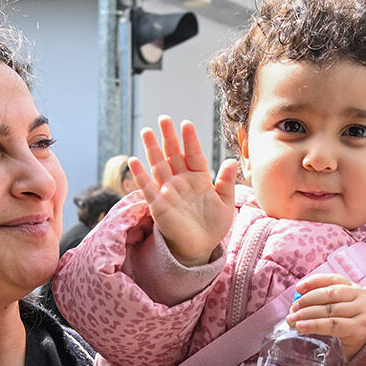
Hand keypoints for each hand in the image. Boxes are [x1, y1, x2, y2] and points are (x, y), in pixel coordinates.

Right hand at [131, 117, 238, 266]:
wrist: (200, 247)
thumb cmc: (213, 225)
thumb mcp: (225, 203)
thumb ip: (226, 182)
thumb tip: (231, 160)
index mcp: (199, 178)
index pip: (194, 154)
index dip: (190, 140)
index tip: (186, 124)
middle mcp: (182, 181)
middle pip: (174, 155)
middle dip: (169, 137)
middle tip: (163, 118)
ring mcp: (169, 191)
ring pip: (159, 166)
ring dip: (152, 149)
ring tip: (146, 131)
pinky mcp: (158, 204)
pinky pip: (148, 187)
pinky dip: (141, 175)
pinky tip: (134, 160)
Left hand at [288, 271, 365, 362]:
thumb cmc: (348, 325)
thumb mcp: (340, 309)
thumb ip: (324, 303)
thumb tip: (296, 305)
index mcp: (354, 288)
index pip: (332, 279)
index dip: (314, 281)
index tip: (298, 288)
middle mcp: (360, 297)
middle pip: (329, 294)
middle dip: (307, 301)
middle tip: (293, 309)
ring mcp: (361, 312)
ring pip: (329, 310)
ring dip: (307, 314)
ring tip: (292, 320)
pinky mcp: (359, 328)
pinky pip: (332, 325)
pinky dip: (314, 325)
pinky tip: (302, 327)